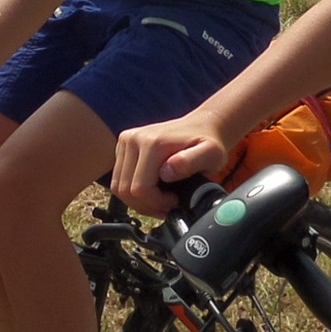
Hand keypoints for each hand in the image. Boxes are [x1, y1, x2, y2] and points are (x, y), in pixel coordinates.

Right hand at [111, 114, 231, 215]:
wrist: (201, 126)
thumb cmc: (209, 143)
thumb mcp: (211, 154)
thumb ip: (191, 162)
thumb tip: (166, 172)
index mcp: (151, 142)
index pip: (139, 188)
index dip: (156, 203)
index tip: (174, 201)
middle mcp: (133, 139)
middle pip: (125, 190)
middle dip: (146, 205)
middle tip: (168, 205)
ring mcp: (125, 141)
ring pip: (118, 187)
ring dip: (138, 201)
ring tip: (161, 200)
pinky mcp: (123, 147)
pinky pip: (119, 180)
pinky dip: (133, 192)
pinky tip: (153, 191)